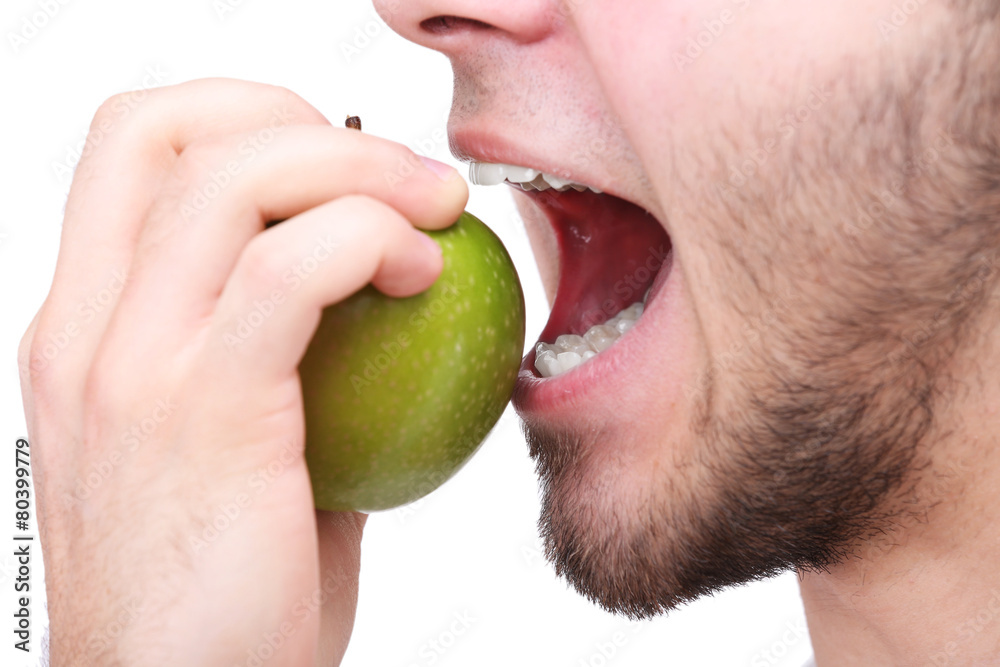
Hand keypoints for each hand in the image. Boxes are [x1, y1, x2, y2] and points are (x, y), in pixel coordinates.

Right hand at [17, 78, 466, 665]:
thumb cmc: (227, 593)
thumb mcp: (235, 458)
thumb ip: (284, 369)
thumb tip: (375, 303)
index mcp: (87, 329)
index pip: (133, 148)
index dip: (245, 118)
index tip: (341, 165)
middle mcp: (85, 330)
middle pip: (166, 128)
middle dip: (301, 119)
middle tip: (400, 175)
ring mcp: (128, 367)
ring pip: (230, 180)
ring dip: (358, 168)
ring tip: (433, 212)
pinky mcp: (196, 412)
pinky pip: (290, 270)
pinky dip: (371, 241)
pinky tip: (423, 277)